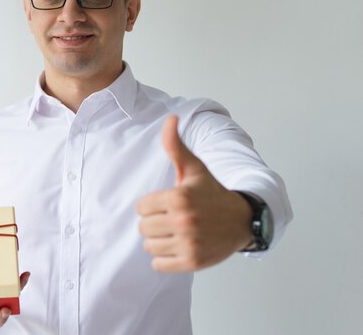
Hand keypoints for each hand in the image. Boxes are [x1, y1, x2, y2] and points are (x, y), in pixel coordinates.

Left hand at [136, 115, 251, 271]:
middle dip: (154, 222)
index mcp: (179, 198)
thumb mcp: (194, 168)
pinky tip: (177, 246)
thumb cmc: (212, 192)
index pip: (141, 207)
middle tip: (171, 218)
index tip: (167, 203)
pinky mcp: (192, 262)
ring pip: (149, 246)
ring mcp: (189, 244)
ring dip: (158, 240)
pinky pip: (159, 264)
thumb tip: (170, 118)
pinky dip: (164, 258)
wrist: (241, 220)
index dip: (151, 205)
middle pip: (143, 228)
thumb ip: (176, 146)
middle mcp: (184, 222)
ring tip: (175, 232)